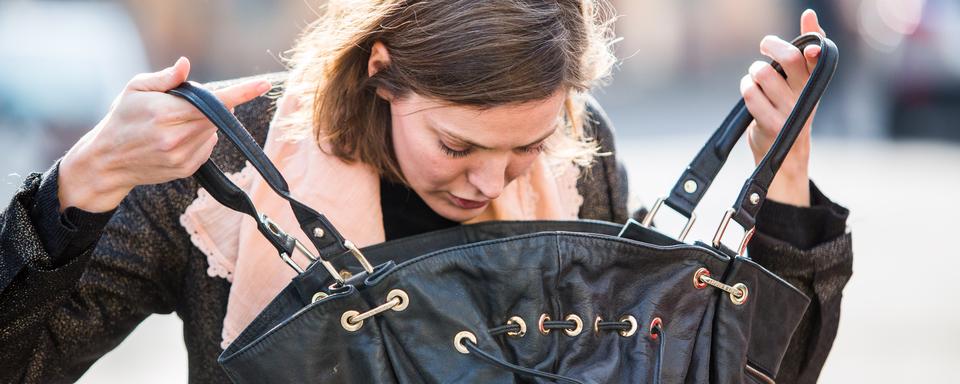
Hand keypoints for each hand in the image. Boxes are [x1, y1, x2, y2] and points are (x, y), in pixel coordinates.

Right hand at [58, 57, 271, 212]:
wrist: (108, 160)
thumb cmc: (122, 119)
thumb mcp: (135, 90)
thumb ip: (165, 78)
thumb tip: (186, 64)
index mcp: (163, 114)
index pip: (212, 103)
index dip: (240, 94)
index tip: (263, 85)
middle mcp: (175, 138)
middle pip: (216, 117)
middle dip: (212, 106)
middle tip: (185, 104)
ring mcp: (181, 157)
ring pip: (213, 132)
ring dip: (205, 123)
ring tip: (174, 123)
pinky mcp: (186, 169)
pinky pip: (208, 147)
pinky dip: (201, 138)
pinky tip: (178, 137)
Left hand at [740, 9, 824, 206]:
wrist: (786, 156)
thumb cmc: (790, 110)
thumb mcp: (800, 82)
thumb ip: (803, 51)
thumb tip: (809, 14)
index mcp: (814, 82)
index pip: (820, 53)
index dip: (814, 37)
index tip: (805, 27)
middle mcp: (806, 95)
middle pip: (789, 58)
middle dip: (771, 45)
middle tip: (765, 46)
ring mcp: (790, 111)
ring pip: (763, 73)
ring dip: (753, 71)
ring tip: (756, 77)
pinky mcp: (773, 124)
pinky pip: (751, 94)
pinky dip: (745, 87)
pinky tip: (749, 91)